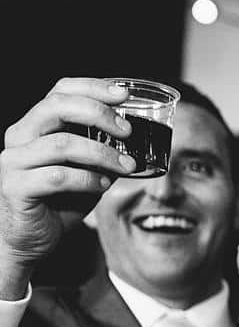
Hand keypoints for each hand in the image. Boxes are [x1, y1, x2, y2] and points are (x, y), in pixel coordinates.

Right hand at [0, 79, 135, 296]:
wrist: (31, 239)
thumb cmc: (59, 201)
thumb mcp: (87, 170)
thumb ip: (102, 151)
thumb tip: (137, 139)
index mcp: (36, 126)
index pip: (60, 91)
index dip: (93, 87)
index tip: (124, 94)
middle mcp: (20, 137)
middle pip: (56, 106)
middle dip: (98, 113)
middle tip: (128, 130)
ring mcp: (14, 161)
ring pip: (62, 144)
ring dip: (102, 154)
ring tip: (126, 166)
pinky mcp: (15, 187)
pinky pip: (57, 176)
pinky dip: (87, 179)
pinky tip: (103, 186)